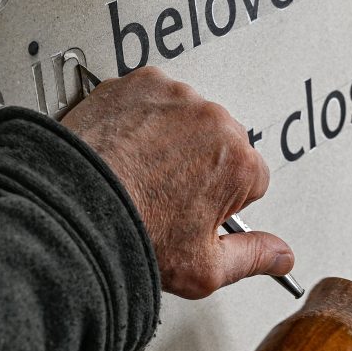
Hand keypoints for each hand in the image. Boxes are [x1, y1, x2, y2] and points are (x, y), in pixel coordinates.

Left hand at [61, 67, 294, 298]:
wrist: (71, 206)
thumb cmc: (129, 232)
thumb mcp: (203, 268)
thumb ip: (252, 257)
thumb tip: (280, 255)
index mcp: (239, 163)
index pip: (253, 178)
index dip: (224, 199)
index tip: (198, 209)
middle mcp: (212, 120)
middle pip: (220, 143)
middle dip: (199, 166)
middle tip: (163, 195)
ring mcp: (174, 96)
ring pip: (186, 118)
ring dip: (170, 139)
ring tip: (139, 173)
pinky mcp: (138, 83)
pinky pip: (151, 98)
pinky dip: (140, 118)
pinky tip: (125, 150)